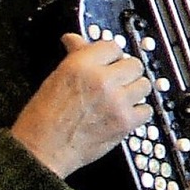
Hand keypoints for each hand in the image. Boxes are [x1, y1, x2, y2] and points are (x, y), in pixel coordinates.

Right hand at [11, 33, 151, 177]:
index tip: (110, 61)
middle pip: (134, 64)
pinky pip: (146, 110)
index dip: (111, 55)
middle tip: (117, 80)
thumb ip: (74, 57)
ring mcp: (116, 102)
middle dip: (126, 71)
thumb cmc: (43, 117)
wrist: (43, 149)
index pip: (112, 46)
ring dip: (134, 90)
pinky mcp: (125, 122)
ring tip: (122, 97)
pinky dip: (138, 112)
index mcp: (81, 65)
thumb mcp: (56, 77)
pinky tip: (124, 113)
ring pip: (144, 85)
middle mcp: (101, 80)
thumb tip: (76, 40)